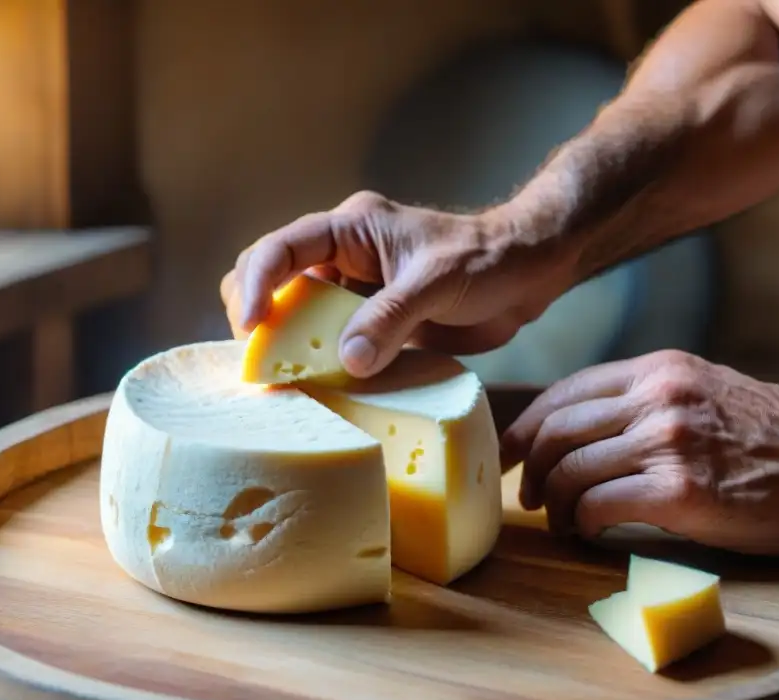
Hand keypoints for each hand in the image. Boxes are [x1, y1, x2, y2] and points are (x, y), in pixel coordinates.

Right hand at [221, 191, 566, 376]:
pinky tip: (321, 392)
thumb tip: (347, 360)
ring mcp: (357, 293)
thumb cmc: (488, 259)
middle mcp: (344, 258)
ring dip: (288, 347)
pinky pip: (334, 345)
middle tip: (259, 362)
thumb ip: (391, 317)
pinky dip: (322, 367)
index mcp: (351, 228)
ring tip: (282, 383)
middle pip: (274, 280)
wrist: (530, 273)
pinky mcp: (374, 324)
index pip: (282, 247)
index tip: (248, 326)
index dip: (255, 283)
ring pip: (299, 317)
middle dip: (259, 316)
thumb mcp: (437, 282)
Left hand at [501, 350, 778, 554]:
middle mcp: (656, 397)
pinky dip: (580, 522)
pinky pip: (598, 504)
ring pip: (570, 469)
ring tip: (558, 520)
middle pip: (557, 429)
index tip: (509, 450)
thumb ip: (644, 397)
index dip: (527, 425)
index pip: (566, 391)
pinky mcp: (678, 491)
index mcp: (657, 369)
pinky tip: (586, 532)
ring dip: (552, 502)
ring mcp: (666, 442)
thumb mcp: (702, 388)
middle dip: (527, 465)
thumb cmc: (769, 436)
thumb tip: (583, 423)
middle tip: (526, 494)